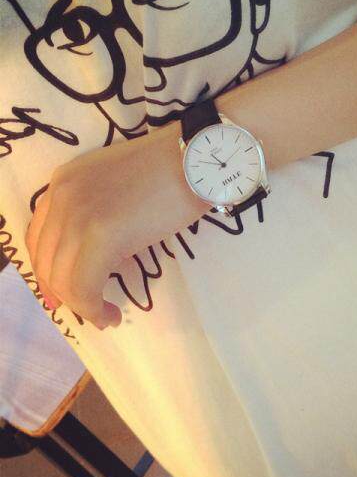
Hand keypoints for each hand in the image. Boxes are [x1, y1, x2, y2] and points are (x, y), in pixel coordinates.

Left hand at [25, 121, 211, 330]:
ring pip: (62, 279)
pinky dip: (94, 309)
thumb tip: (100, 253)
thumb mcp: (120, 186)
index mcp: (64, 182)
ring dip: (82, 306)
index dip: (48, 271)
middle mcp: (61, 196)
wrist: (198, 160)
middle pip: (45, 261)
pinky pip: (84, 286)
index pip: (38, 238)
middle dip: (64, 294)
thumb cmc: (172, 171)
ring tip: (105, 315)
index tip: (65, 294)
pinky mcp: (102, 235)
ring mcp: (78, 214)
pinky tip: (111, 315)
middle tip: (90, 310)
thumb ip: (98, 211)